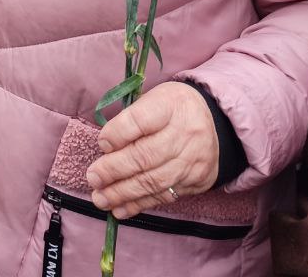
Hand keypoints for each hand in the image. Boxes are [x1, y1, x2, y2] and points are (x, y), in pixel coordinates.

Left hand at [86, 81, 219, 219]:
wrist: (214, 123)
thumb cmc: (171, 109)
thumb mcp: (152, 98)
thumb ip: (130, 119)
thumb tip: (105, 146)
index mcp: (170, 105)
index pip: (140, 120)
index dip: (117, 134)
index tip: (101, 144)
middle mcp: (185, 134)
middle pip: (145, 155)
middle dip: (114, 170)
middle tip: (93, 178)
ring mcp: (192, 161)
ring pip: (153, 181)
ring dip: (122, 193)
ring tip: (100, 198)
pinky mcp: (195, 182)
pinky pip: (164, 196)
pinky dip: (139, 204)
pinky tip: (119, 209)